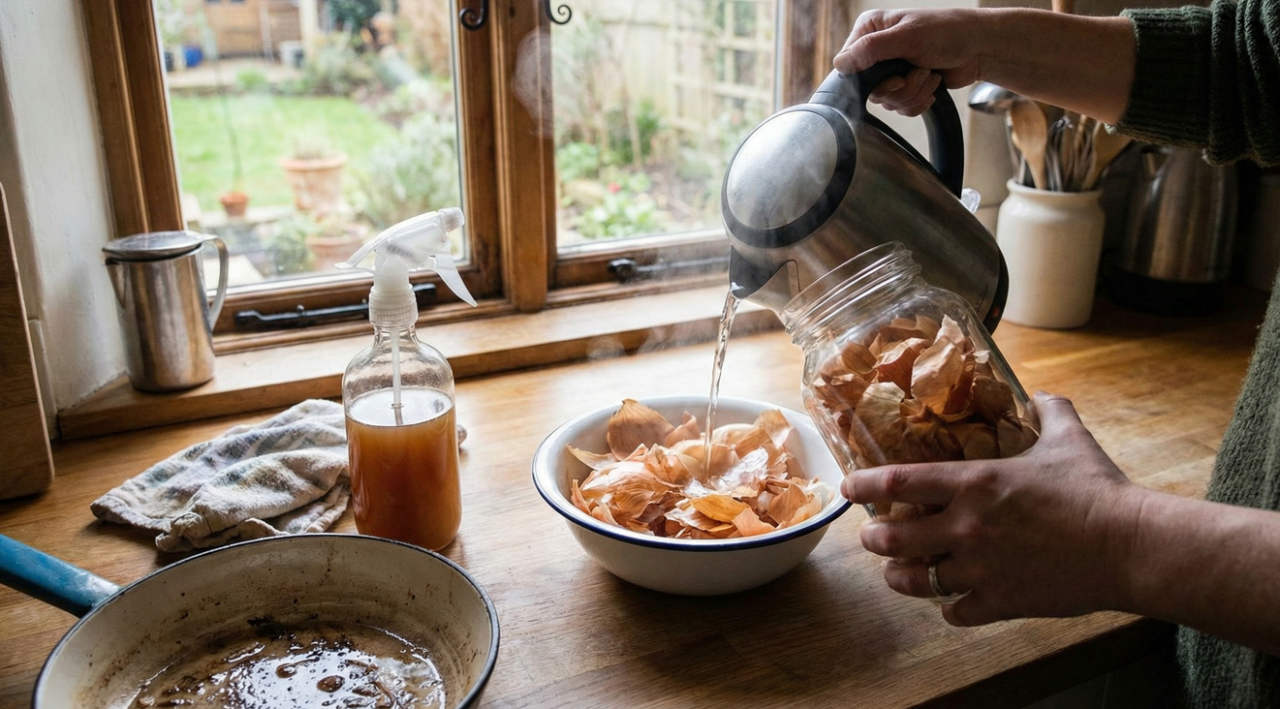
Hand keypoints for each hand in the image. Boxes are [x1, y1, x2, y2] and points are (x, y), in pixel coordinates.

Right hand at [832, 8, 1135, 122]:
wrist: (980, 48)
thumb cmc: (948, 32)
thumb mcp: (907, 37)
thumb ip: (871, 49)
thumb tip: (839, 64)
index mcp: (870, 30)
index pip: (848, 65)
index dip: (869, 79)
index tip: (895, 75)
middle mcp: (877, 50)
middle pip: (868, 89)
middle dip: (899, 87)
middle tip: (917, 72)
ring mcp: (892, 70)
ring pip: (887, 102)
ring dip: (913, 93)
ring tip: (930, 74)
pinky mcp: (906, 86)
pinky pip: (901, 108)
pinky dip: (920, 101)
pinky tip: (932, 85)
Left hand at [841, 392, 1145, 625]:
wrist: (1129, 546)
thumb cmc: (1097, 489)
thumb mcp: (1069, 439)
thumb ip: (1049, 412)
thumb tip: (1042, 394)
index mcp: (974, 484)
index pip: (898, 483)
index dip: (864, 485)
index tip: (850, 486)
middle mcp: (966, 527)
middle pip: (893, 540)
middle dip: (873, 539)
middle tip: (872, 536)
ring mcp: (981, 569)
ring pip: (915, 582)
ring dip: (899, 577)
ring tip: (896, 573)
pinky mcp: (1001, 601)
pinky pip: (956, 611)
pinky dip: (950, 608)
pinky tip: (951, 602)